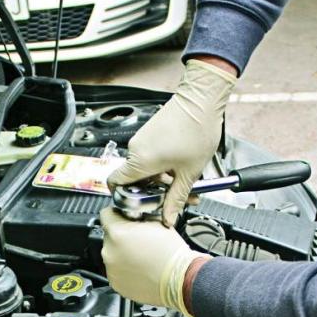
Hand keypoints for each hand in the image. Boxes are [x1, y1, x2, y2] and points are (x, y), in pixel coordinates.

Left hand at [100, 208, 203, 314]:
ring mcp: (111, 269)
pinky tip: (140, 268)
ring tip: (141, 256)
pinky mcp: (116, 283)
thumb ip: (138, 217)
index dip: (116, 214)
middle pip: (110, 236)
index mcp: (117, 233)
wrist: (179, 279)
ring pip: (112, 254)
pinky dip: (125, 269)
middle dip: (121, 236)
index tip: (122, 218)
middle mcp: (109, 252)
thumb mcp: (155, 222)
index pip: (106, 214)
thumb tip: (132, 216)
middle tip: (138, 240)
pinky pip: (116, 271)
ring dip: (122, 253)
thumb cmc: (171, 253)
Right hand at [107, 58, 235, 226]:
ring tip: (184, 179)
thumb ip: (176, 198)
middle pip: (134, 179)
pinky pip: (149, 155)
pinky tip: (180, 166)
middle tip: (175, 196)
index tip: (142, 204)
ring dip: (161, 178)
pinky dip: (162, 165)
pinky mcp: (149, 133)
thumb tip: (168, 217)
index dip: (125, 197)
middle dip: (154, 191)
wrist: (202, 100)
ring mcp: (141, 139)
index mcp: (140, 161)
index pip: (115, 184)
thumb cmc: (196, 130)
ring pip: (144, 168)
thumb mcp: (189, 173)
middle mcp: (135, 149)